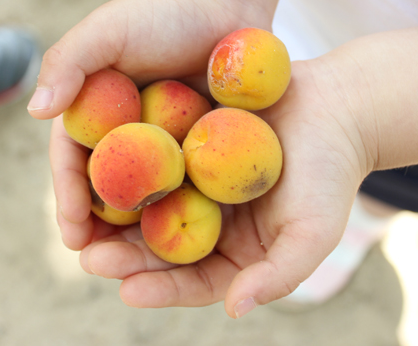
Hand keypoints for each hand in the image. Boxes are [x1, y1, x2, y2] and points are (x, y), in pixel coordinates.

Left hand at [50, 56, 373, 317]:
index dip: (160, 290)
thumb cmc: (331, 174)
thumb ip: (279, 276)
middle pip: (159, 249)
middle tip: (89, 259)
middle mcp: (208, 223)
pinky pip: (152, 158)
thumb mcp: (315, 232)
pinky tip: (100, 166)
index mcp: (234, 253)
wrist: (336, 107)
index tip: (127, 292)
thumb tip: (234, 310)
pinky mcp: (185, 145)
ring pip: (147, 206)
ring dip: (115, 217)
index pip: (192, 282)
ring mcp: (194, 184)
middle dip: (123, 257)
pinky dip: (128, 165)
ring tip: (81, 222)